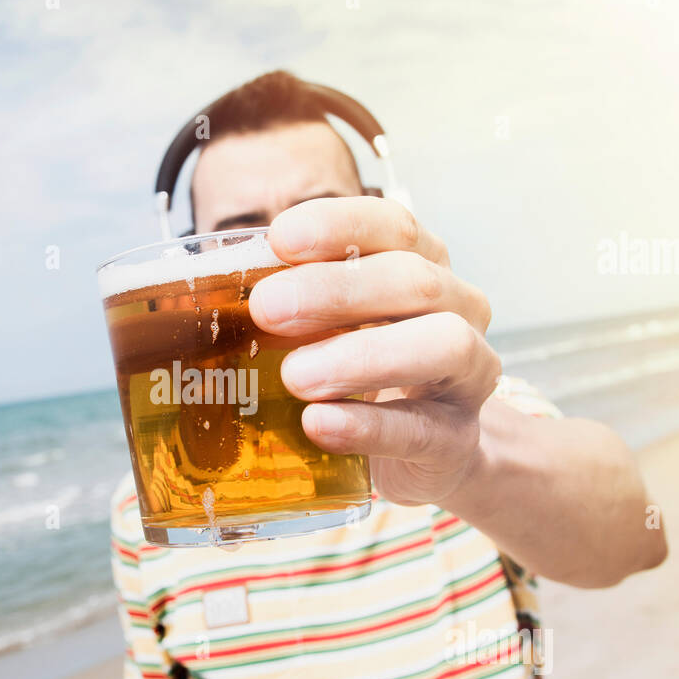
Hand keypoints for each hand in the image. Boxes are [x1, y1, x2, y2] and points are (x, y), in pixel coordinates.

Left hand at [249, 196, 500, 505]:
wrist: (423, 452)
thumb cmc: (362, 374)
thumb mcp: (329, 329)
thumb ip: (290, 306)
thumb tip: (209, 290)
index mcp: (423, 267)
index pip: (394, 227)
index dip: (340, 226)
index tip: (280, 238)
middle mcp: (459, 310)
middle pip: (414, 281)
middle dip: (337, 290)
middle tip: (266, 308)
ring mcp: (469, 375)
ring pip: (441, 345)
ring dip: (361, 355)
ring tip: (294, 375)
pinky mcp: (457, 440)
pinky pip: (421, 429)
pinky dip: (368, 426)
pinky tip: (319, 423)